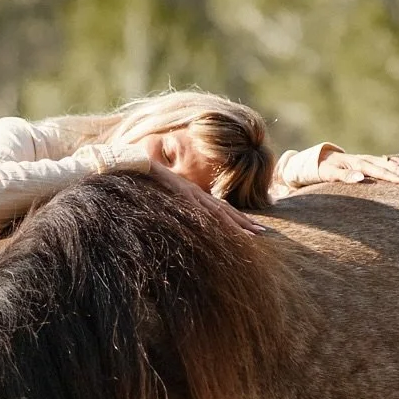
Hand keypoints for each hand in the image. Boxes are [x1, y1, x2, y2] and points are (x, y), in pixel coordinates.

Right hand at [146, 159, 269, 232]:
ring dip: (234, 223)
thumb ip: (178, 207)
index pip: (221, 208)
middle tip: (262, 232)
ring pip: (216, 210)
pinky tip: (220, 228)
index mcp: (195, 195)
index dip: (238, 218)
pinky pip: (197, 208)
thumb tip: (184, 224)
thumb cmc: (149, 182)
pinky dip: (210, 219)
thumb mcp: (168, 198)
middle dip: (243, 222)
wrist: (137, 164)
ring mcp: (189, 192)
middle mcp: (197, 193)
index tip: (253, 228)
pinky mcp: (179, 192)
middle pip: (224, 209)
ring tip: (250, 234)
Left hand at [314, 146, 398, 184]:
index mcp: (359, 164)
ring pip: (395, 164)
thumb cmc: (323, 170)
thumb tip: (361, 178)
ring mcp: (372, 160)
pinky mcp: (373, 162)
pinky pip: (392, 163)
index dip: (395, 177)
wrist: (320, 159)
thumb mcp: (329, 174)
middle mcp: (368, 160)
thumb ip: (344, 177)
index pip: (381, 172)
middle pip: (392, 167)